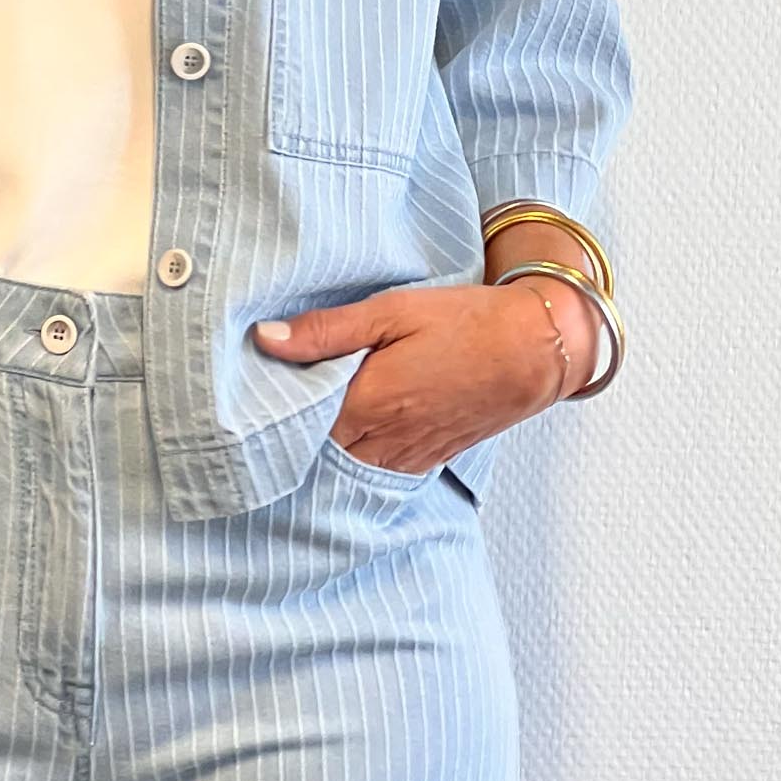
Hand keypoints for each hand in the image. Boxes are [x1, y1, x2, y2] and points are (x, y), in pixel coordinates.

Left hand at [254, 283, 561, 473]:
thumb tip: (265, 338)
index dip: (269, 411)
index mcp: (368, 402)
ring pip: (344, 466)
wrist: (534, 351)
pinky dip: (353, 458)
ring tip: (297, 421)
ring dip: (320, 449)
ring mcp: (407, 455)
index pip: (296, 423)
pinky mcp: (427, 460)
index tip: (246, 393)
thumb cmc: (465, 323)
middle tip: (262, 408)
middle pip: (315, 451)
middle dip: (289, 433)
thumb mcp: (392, 310)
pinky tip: (342, 435)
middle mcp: (383, 440)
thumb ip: (326, 330)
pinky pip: (375, 469)